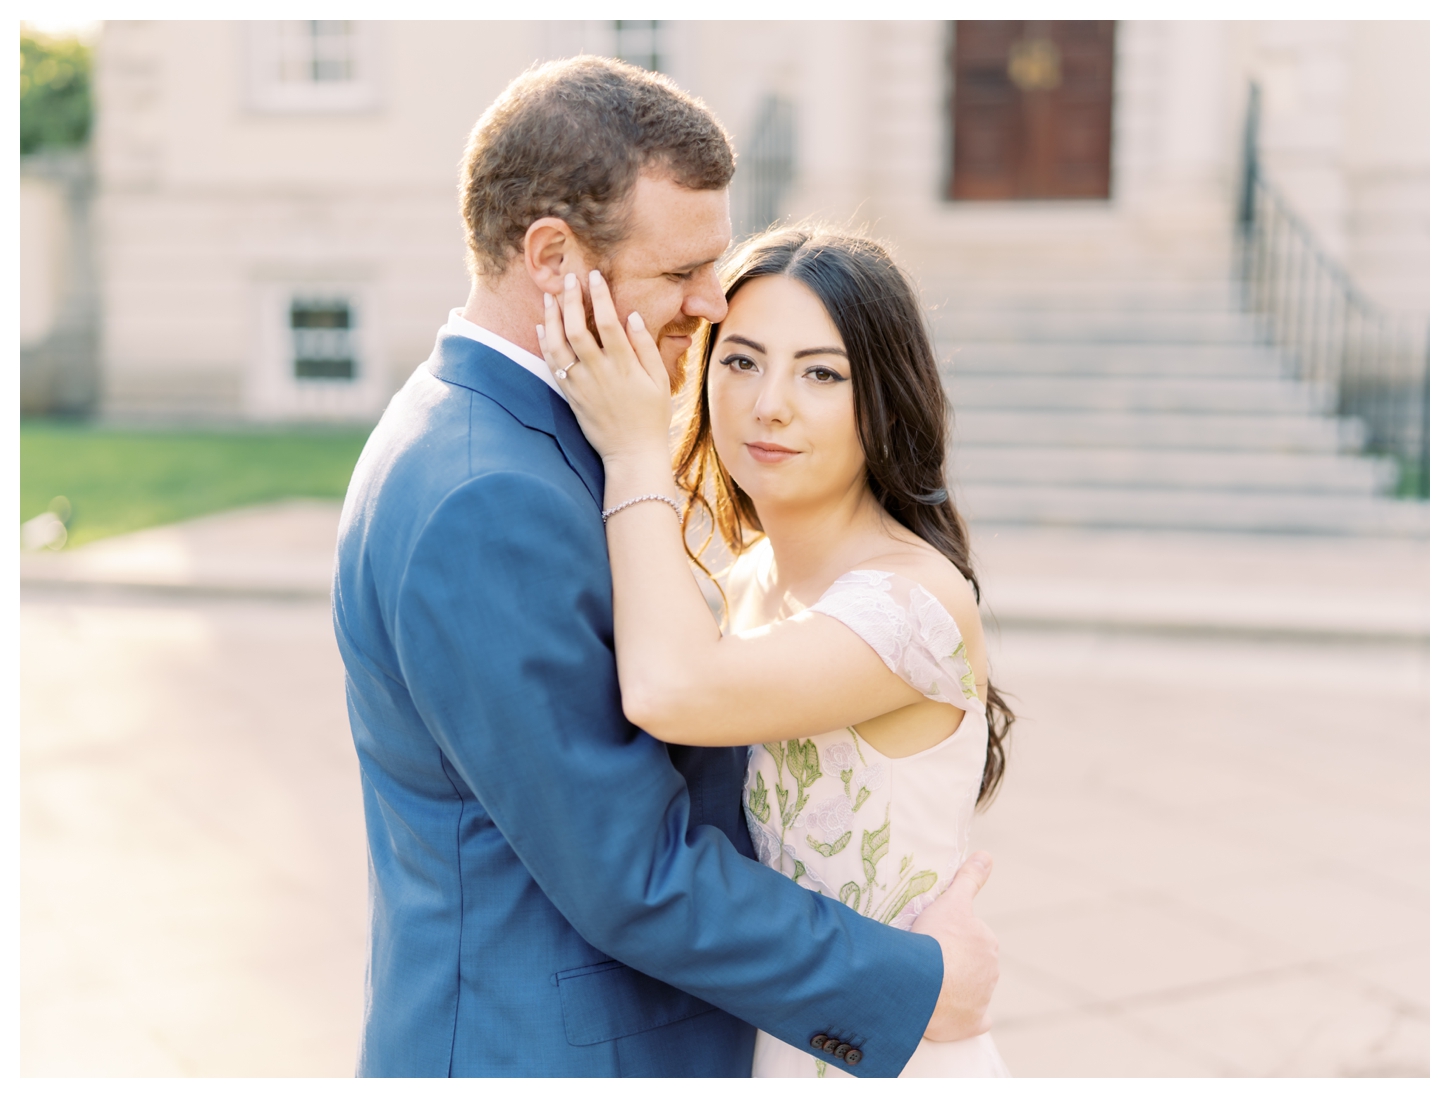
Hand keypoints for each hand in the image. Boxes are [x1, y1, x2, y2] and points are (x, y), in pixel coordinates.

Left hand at [539, 270, 672, 465]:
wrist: (632, 453)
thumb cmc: (651, 416)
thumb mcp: (660, 381)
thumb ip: (645, 347)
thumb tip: (631, 316)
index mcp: (625, 367)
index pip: (608, 323)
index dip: (599, 297)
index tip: (594, 276)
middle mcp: (599, 373)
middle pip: (577, 330)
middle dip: (570, 300)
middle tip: (568, 278)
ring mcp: (581, 386)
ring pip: (558, 346)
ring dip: (551, 319)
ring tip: (549, 297)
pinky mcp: (571, 396)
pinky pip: (552, 366)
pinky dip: (545, 344)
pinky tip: (542, 327)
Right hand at [912, 851, 999, 1040]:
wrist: (923, 984)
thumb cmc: (935, 939)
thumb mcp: (951, 901)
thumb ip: (969, 879)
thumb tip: (987, 855)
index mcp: (987, 943)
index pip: (972, 937)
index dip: (951, 937)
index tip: (932, 938)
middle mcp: (990, 971)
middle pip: (972, 964)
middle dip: (954, 962)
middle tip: (925, 959)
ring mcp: (982, 1000)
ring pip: (971, 991)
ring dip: (954, 987)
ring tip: (925, 982)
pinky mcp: (972, 1024)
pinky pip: (974, 1021)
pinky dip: (966, 1019)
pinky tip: (951, 1014)